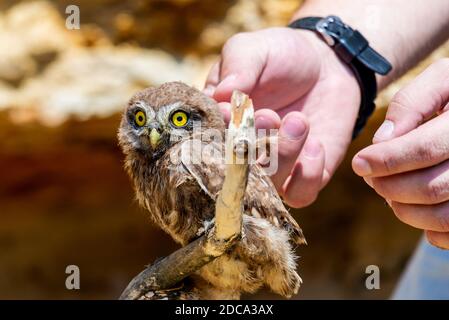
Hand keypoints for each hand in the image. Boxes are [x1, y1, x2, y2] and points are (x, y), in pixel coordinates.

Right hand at [204, 27, 360, 207]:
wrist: (327, 62)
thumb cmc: (281, 54)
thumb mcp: (254, 49)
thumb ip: (237, 67)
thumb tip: (222, 96)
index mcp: (219, 124)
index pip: (206, 143)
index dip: (218, 134)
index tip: (232, 111)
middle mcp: (241, 152)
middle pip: (234, 172)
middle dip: (250, 147)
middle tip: (268, 114)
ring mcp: (272, 167)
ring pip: (267, 186)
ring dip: (281, 156)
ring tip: (298, 121)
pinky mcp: (303, 175)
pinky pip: (299, 196)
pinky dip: (307, 175)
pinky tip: (316, 145)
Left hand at [352, 59, 448, 248]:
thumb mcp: (444, 79)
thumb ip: (412, 101)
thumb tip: (384, 139)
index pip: (425, 148)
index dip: (387, 159)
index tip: (359, 163)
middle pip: (431, 188)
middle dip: (390, 187)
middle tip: (371, 178)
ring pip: (444, 216)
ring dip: (405, 210)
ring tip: (389, 192)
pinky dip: (430, 229)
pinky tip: (416, 208)